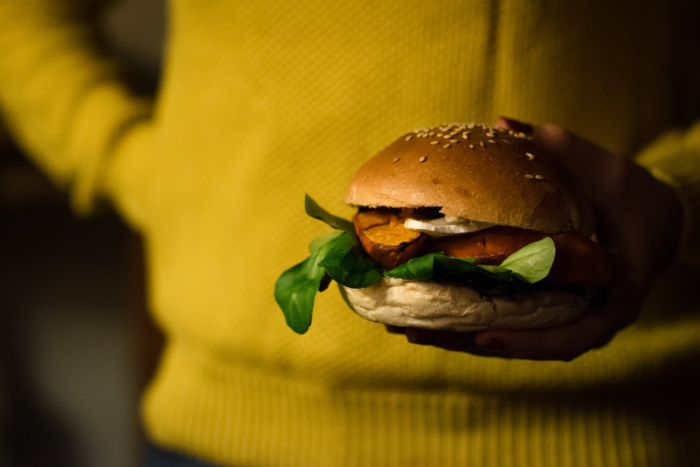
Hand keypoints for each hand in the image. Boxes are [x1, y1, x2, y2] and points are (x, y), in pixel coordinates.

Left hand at [390, 118, 683, 360]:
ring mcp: (561, 312)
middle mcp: (584, 315)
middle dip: (467, 341)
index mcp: (615, 296)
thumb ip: (558, 151)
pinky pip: (503, 316)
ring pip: (507, 335)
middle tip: (416, 331)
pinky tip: (426, 308)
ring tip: (405, 326)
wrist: (644, 213)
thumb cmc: (629, 195)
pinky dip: (465, 316)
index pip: (574, 335)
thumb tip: (504, 125)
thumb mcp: (602, 169)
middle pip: (523, 343)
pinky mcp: (542, 302)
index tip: (484, 335)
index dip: (529, 340)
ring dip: (456, 336)